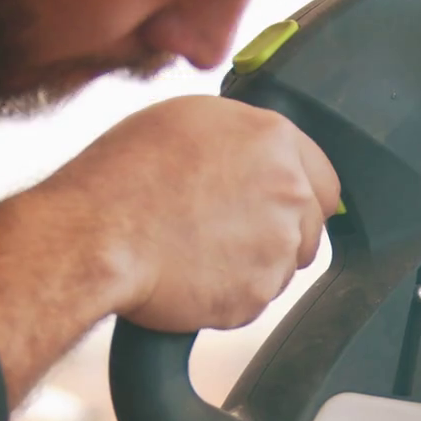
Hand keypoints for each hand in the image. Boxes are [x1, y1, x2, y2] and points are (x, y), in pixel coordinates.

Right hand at [43, 94, 339, 332]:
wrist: (95, 235)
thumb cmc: (122, 176)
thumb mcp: (185, 121)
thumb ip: (239, 138)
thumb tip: (253, 155)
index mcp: (274, 139)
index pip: (325, 179)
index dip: (299, 197)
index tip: (277, 209)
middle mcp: (288, 190)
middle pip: (309, 227)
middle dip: (278, 234)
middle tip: (225, 234)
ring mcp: (276, 246)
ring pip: (281, 267)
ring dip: (252, 265)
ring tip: (196, 251)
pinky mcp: (256, 294)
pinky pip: (253, 299)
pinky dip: (228, 296)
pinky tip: (189, 275)